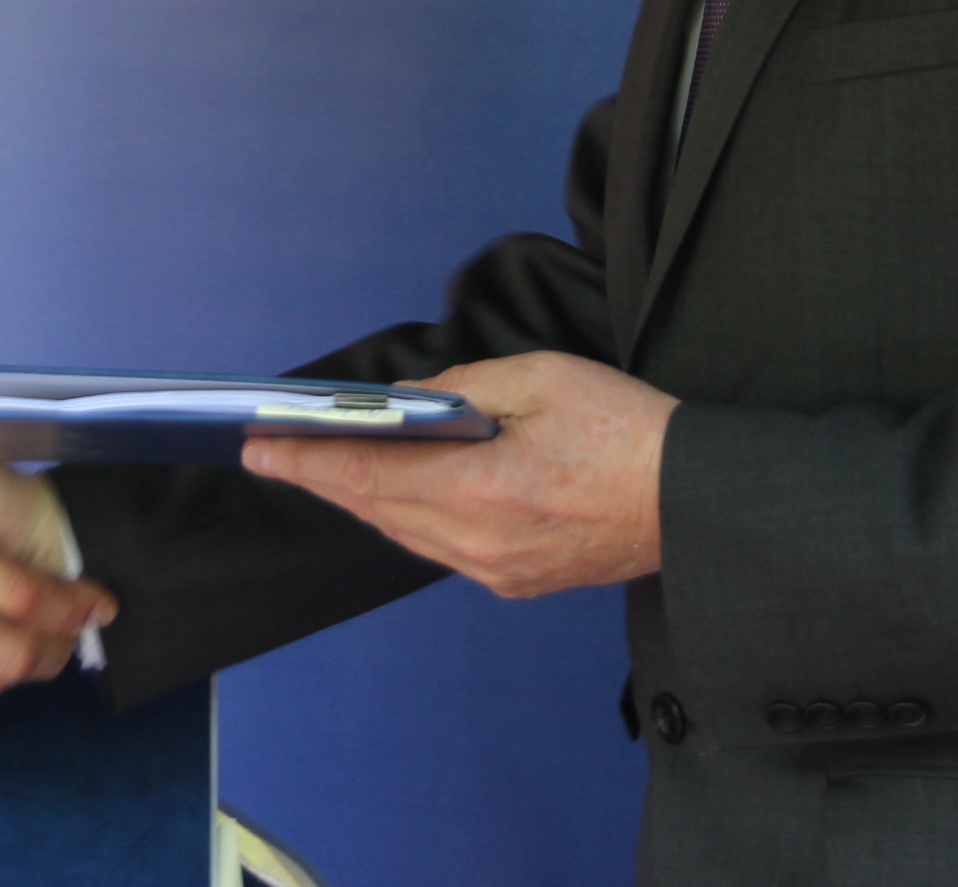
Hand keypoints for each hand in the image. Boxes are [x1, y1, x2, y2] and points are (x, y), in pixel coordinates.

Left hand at [241, 352, 674, 599]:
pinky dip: (409, 518)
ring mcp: (500, 571)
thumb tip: (408, 401)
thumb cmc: (631, 430)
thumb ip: (465, 388)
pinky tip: (399, 493)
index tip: (260, 447)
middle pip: (379, 510)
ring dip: (364, 500)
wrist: (697, 502)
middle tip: (272, 455)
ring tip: (324, 468)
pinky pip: (443, 549)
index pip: (370, 474)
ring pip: (408, 534)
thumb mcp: (544, 377)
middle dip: (323, 479)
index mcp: (483, 492)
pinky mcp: (521, 580)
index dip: (308, 460)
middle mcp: (481, 545)